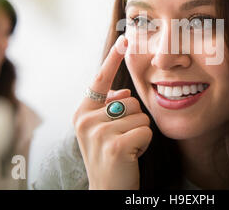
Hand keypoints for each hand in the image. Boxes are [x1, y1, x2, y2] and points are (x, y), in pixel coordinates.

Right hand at [72, 35, 152, 189]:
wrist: (107, 190)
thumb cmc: (109, 156)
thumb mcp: (101, 129)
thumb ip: (108, 107)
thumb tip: (122, 92)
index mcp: (82, 112)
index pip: (100, 80)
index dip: (113, 58)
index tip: (125, 38)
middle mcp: (86, 119)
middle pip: (131, 100)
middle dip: (134, 120)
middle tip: (122, 140)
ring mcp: (98, 132)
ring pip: (140, 115)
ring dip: (140, 132)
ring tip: (126, 148)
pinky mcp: (114, 145)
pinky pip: (146, 130)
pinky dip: (145, 143)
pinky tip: (132, 155)